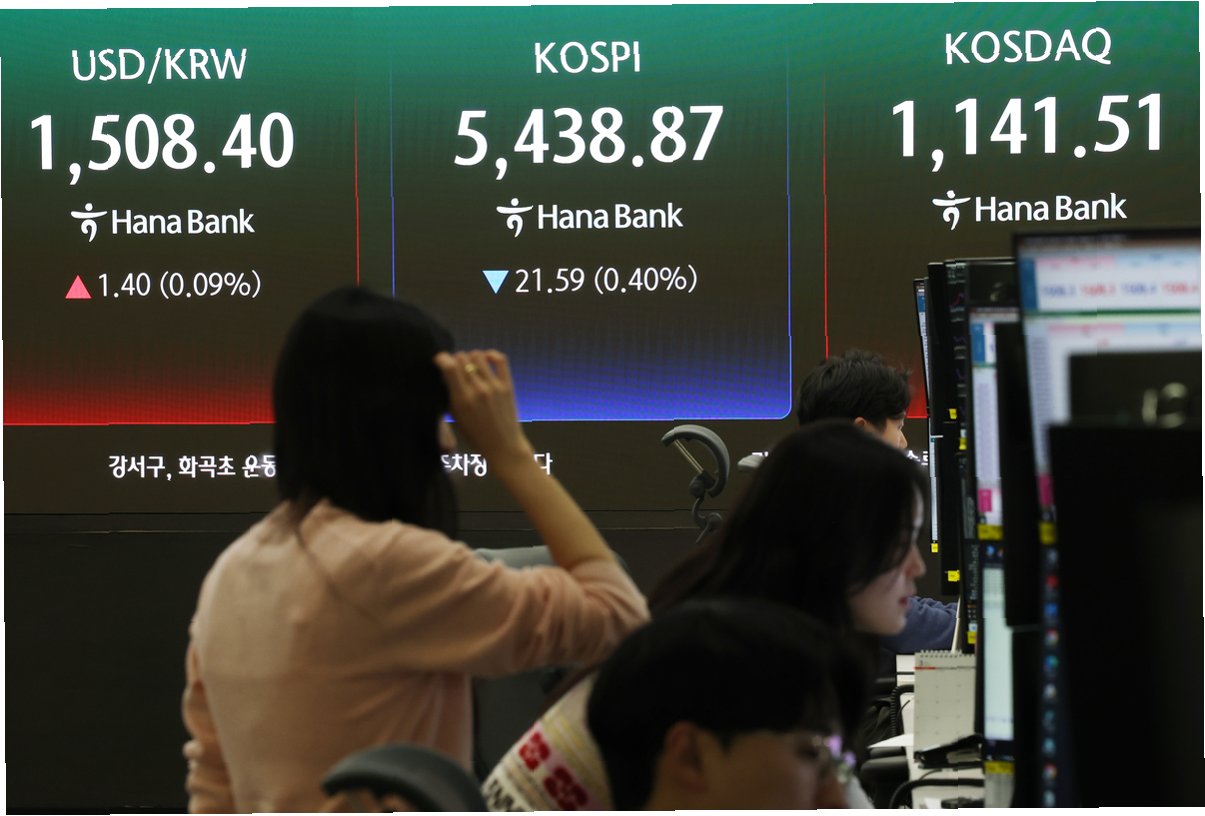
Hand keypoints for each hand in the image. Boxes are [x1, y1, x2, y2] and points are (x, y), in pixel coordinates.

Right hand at [434, 350, 533, 467]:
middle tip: (456, 369)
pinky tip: (486, 360)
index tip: (439, 361)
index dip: (441, 358)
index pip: (449, 366)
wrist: (503, 446)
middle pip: (462, 357)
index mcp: (462, 399)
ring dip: (471, 358)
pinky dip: (491, 355)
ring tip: (470, 367)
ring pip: (478, 355)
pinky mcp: (507, 385)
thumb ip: (449, 394)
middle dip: (455, 359)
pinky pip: (500, 359)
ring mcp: (494, 386)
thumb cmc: (475, 435)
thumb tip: (444, 372)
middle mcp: (477, 390)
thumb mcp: (456, 417)